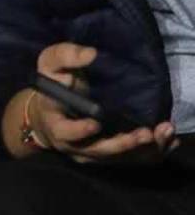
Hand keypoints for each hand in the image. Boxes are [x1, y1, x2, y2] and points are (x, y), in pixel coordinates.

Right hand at [30, 43, 178, 163]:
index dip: (79, 130)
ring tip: (160, 134)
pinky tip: (166, 141)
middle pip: (100, 150)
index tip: (95, 123)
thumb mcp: (50, 66)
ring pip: (118, 158)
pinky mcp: (108, 157)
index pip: (66, 132)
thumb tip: (91, 54)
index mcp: (56, 124)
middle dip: (123, 144)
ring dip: (141, 149)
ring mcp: (92, 154)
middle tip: (144, 133)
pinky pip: (130, 160)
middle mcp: (74, 146)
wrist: (49, 113)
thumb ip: (65, 56)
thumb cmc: (50, 86)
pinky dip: (149, 153)